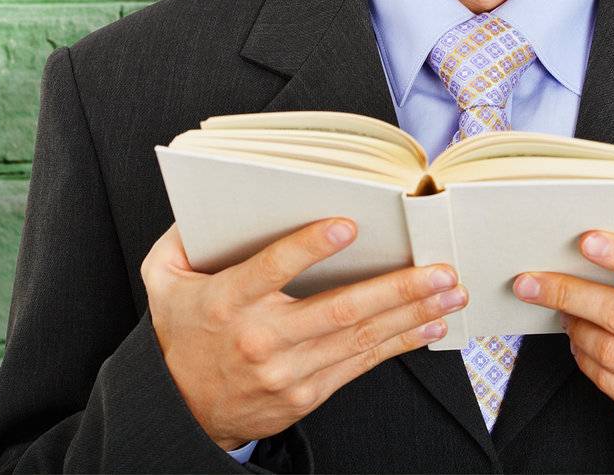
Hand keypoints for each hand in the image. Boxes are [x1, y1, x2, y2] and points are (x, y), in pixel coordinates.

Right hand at [141, 218, 468, 452]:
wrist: (181, 411)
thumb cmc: (180, 336)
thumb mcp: (163, 280)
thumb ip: (180, 238)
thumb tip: (203, 202)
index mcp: (226, 303)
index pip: (271, 270)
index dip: (309, 248)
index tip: (348, 225)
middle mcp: (260, 339)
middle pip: (337, 310)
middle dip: (395, 288)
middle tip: (437, 268)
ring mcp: (287, 372)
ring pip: (359, 338)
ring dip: (411, 313)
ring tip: (449, 291)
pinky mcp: (306, 394)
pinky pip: (361, 364)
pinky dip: (400, 344)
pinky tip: (429, 324)